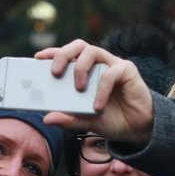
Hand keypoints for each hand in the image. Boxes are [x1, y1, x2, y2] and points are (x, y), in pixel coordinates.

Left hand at [35, 39, 154, 143]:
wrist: (137, 129)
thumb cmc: (111, 119)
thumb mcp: (85, 122)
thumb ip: (68, 119)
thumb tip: (47, 118)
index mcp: (85, 71)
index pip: (66, 55)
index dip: (52, 53)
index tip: (37, 58)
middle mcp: (97, 64)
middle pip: (78, 46)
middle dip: (63, 55)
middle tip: (55, 73)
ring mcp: (112, 64)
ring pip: (92, 51)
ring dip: (81, 68)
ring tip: (78, 88)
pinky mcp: (127, 70)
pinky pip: (110, 73)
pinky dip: (101, 89)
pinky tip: (98, 106)